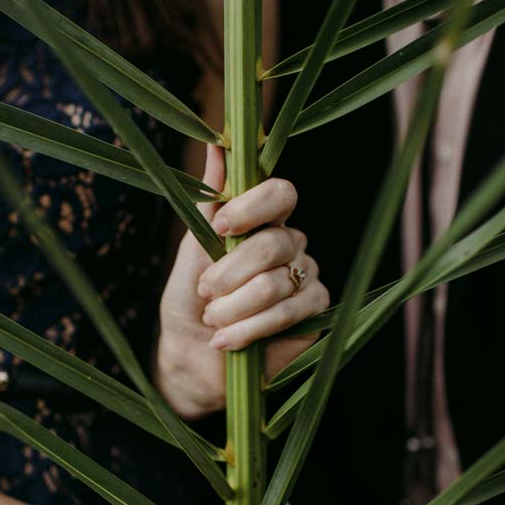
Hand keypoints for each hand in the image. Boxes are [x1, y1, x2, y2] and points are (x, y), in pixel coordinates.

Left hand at [157, 145, 329, 418]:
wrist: (191, 359)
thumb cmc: (189, 302)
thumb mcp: (191, 251)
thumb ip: (208, 202)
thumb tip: (215, 145)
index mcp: (263, 222)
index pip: (280, 193)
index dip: (254, 206)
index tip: (221, 229)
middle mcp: (291, 245)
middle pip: (274, 242)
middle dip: (230, 272)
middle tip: (205, 293)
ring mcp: (307, 278)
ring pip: (277, 283)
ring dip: (234, 307)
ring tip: (212, 322)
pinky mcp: (315, 314)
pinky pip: (290, 313)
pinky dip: (252, 328)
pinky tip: (228, 341)